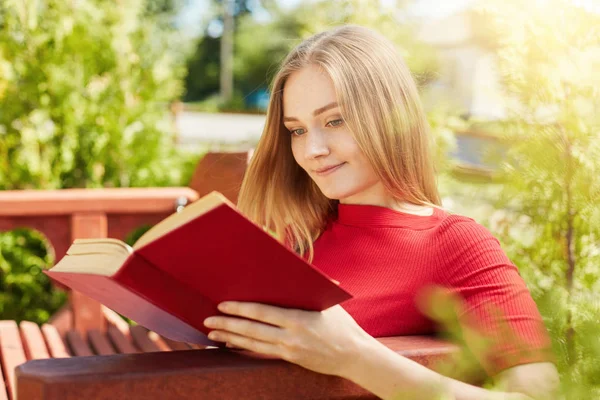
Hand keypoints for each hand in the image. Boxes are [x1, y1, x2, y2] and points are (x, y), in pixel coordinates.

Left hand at [203, 302, 375, 377]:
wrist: (355, 356)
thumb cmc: (342, 325)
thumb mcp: (328, 303)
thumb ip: (310, 287)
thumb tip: (297, 267)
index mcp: (299, 319)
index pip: (264, 312)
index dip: (241, 309)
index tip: (223, 304)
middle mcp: (291, 336)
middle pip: (252, 329)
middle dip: (228, 324)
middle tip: (208, 319)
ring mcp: (289, 350)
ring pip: (253, 343)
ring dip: (230, 337)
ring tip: (212, 333)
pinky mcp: (290, 359)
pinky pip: (261, 353)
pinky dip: (243, 347)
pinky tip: (230, 344)